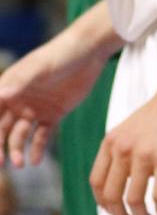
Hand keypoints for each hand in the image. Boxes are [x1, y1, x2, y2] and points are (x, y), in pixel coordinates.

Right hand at [0, 32, 106, 167]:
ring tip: (21, 163)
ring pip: (20, 135)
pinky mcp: (53, 114)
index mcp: (10, 87)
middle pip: (2, 128)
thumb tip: (0, 94)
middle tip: (1, 163)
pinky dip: (37, 149)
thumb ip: (20, 82)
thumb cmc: (60, 54)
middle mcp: (19, 100)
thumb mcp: (39, 67)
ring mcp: (35, 108)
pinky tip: (36, 160)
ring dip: (17, 150)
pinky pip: (41, 136)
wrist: (90, 51)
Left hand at [90, 74, 156, 214]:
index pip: (96, 182)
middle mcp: (123, 149)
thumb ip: (126, 149)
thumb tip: (128, 181)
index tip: (115, 211)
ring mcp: (144, 154)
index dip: (103, 203)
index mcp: (112, 141)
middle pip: (110, 196)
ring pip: (133, 200)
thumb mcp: (133, 127)